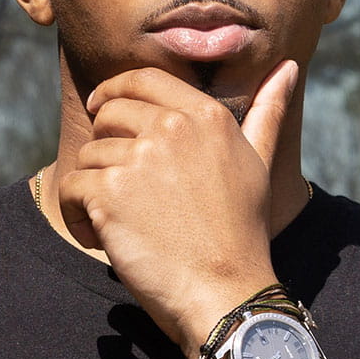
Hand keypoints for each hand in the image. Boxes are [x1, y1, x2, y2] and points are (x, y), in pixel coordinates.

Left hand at [58, 60, 298, 357]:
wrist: (225, 291)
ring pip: (89, 155)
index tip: (102, 110)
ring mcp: (139, 158)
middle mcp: (172, 127)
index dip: (114, 91)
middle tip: (122, 190)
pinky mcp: (109, 192)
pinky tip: (104, 239)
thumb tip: (287, 67)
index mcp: (206, 115)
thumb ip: (267, 111)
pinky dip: (78, 216)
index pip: (142, 79)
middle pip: (109, 114)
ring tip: (121, 224)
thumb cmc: (241, 233)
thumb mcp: (258, 164)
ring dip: (94, 190)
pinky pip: (72, 187)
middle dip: (105, 147)